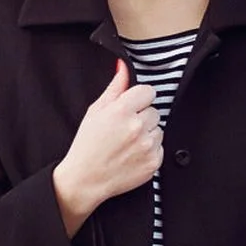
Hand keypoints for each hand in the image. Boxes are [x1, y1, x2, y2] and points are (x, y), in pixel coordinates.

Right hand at [53, 60, 162, 234]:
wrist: (86, 179)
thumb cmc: (87, 145)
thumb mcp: (95, 111)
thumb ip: (114, 88)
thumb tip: (123, 66)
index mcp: (121, 110)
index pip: (148, 92)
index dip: (139, 99)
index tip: (131, 108)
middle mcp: (136, 127)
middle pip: (154, 111)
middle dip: (142, 118)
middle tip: (124, 130)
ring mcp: (146, 145)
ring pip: (158, 129)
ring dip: (147, 134)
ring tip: (127, 143)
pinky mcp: (153, 162)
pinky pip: (160, 148)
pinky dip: (150, 151)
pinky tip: (132, 155)